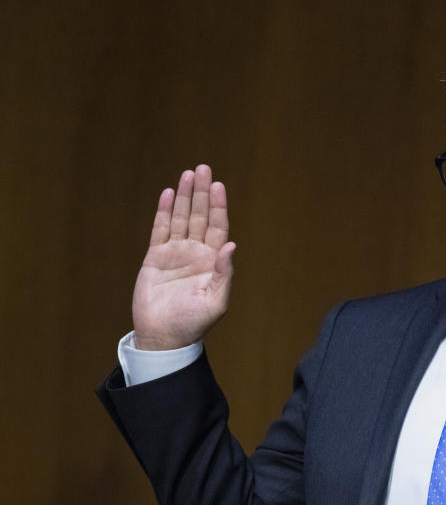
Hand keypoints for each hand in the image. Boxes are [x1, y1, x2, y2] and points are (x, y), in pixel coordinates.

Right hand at [132, 164, 236, 350]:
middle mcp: (196, 252)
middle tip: (203, 168)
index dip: (219, 206)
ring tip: (187, 174)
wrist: (163, 336)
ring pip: (182, 218)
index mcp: (214, 261)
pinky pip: (160, 229)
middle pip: (201, 216)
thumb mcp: (215, 301)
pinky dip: (165, 211)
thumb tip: (231, 246)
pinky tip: (169, 194)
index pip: (219, 227)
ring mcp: (176, 253)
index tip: (218, 185)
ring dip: (185, 196)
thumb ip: (224, 273)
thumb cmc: (193, 323)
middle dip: (202, 193)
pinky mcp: (155, 257)